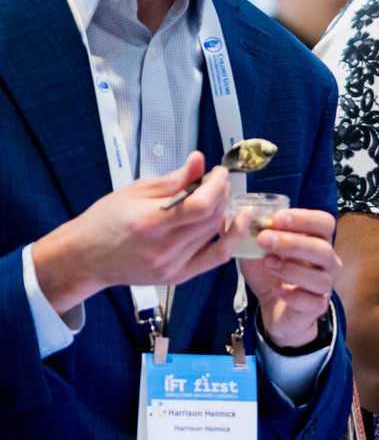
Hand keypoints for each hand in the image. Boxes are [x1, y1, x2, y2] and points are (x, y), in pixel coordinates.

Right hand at [29, 153, 233, 316]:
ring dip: (223, 213)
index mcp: (149, 223)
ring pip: (215, 235)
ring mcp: (172, 266)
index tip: (219, 173)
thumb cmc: (104, 222)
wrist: (86, 258)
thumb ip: (173, 180)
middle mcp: (163, 248)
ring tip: (218, 198)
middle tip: (219, 182)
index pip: (201, 205)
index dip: (218, 186)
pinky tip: (231, 223)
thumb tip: (198, 162)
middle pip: (211, 219)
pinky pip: (215, 258)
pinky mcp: (177, 277)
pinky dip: (228, 240)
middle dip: (222, 195)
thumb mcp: (134, 191)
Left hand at [236, 207, 340, 348]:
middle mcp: (327, 262)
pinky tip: (276, 289)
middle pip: (323, 249)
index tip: (277, 218)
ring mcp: (325, 286)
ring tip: (268, 264)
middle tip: (264, 239)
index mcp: (316, 240)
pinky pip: (313, 302)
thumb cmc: (270, 271)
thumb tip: (227, 214)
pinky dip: (293, 295)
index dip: (304, 218)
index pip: (324, 223)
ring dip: (292, 269)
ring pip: (321, 278)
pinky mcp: (318, 307)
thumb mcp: (255, 249)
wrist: (273, 305)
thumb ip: (247, 233)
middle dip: (293, 242)